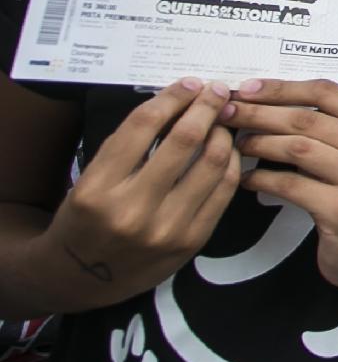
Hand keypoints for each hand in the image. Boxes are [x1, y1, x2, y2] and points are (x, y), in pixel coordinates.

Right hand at [47, 78, 240, 299]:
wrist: (82, 278)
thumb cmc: (86, 219)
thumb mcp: (90, 179)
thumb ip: (129, 145)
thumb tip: (177, 102)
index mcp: (98, 188)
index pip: (143, 125)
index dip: (172, 98)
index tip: (189, 83)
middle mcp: (132, 209)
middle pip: (184, 140)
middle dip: (206, 107)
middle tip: (217, 91)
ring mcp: (166, 228)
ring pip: (211, 163)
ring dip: (223, 132)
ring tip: (224, 119)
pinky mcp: (192, 241)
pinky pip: (223, 190)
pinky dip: (230, 162)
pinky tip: (227, 149)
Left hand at [225, 80, 337, 292]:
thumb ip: (323, 125)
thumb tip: (257, 97)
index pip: (326, 93)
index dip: (281, 88)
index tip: (244, 89)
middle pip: (308, 119)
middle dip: (259, 113)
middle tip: (224, 112)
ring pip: (297, 148)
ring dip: (258, 143)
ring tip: (234, 144)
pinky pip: (291, 185)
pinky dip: (261, 178)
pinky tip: (243, 179)